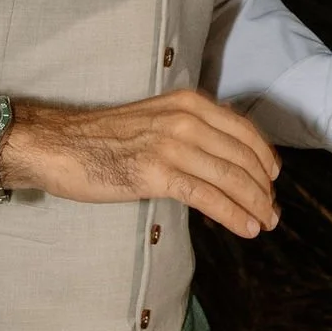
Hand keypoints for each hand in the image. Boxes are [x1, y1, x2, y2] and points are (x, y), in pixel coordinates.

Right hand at [1, 89, 280, 238]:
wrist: (58, 145)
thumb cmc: (102, 138)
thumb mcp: (155, 119)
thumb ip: (189, 132)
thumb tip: (221, 159)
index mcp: (188, 103)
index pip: (243, 131)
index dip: (265, 159)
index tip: (273, 180)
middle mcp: (186, 119)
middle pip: (243, 157)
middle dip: (264, 188)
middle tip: (273, 210)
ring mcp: (172, 145)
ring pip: (231, 178)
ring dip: (256, 204)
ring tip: (266, 222)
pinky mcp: (157, 173)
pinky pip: (209, 197)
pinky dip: (234, 214)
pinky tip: (246, 227)